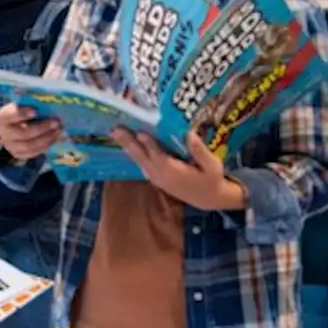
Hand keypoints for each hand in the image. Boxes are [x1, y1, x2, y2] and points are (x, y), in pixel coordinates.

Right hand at [0, 103, 62, 161]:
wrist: (12, 128)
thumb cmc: (21, 113)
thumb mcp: (22, 106)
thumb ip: (31, 104)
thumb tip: (49, 103)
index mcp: (4, 117)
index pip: (11, 115)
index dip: (22, 114)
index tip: (36, 111)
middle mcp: (5, 133)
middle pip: (23, 133)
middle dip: (42, 128)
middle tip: (56, 122)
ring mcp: (11, 146)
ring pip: (30, 145)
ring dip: (47, 139)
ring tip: (59, 131)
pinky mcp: (18, 154)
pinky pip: (33, 153)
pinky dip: (46, 146)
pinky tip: (55, 139)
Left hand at [111, 129, 246, 211]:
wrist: (207, 198)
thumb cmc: (212, 179)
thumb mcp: (213, 165)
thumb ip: (200, 151)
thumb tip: (190, 134)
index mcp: (174, 171)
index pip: (158, 156)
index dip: (149, 144)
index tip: (139, 132)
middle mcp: (160, 174)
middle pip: (141, 156)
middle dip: (128, 142)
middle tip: (114, 129)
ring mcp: (156, 177)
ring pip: (138, 160)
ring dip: (126, 146)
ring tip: (114, 132)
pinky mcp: (155, 177)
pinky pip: (141, 163)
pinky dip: (133, 152)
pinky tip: (126, 143)